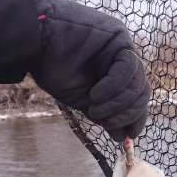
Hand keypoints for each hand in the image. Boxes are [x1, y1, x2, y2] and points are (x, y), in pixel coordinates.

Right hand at [28, 0, 150, 141]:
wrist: (35, 42)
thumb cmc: (53, 69)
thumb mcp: (83, 100)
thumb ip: (106, 115)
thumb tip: (123, 137)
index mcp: (116, 76)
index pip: (137, 99)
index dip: (135, 120)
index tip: (125, 139)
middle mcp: (122, 61)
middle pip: (141, 93)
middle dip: (127, 115)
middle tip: (107, 123)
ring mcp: (122, 48)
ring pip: (137, 84)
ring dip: (117, 104)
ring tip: (94, 109)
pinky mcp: (119, 37)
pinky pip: (127, 69)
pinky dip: (113, 88)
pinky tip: (95, 95)